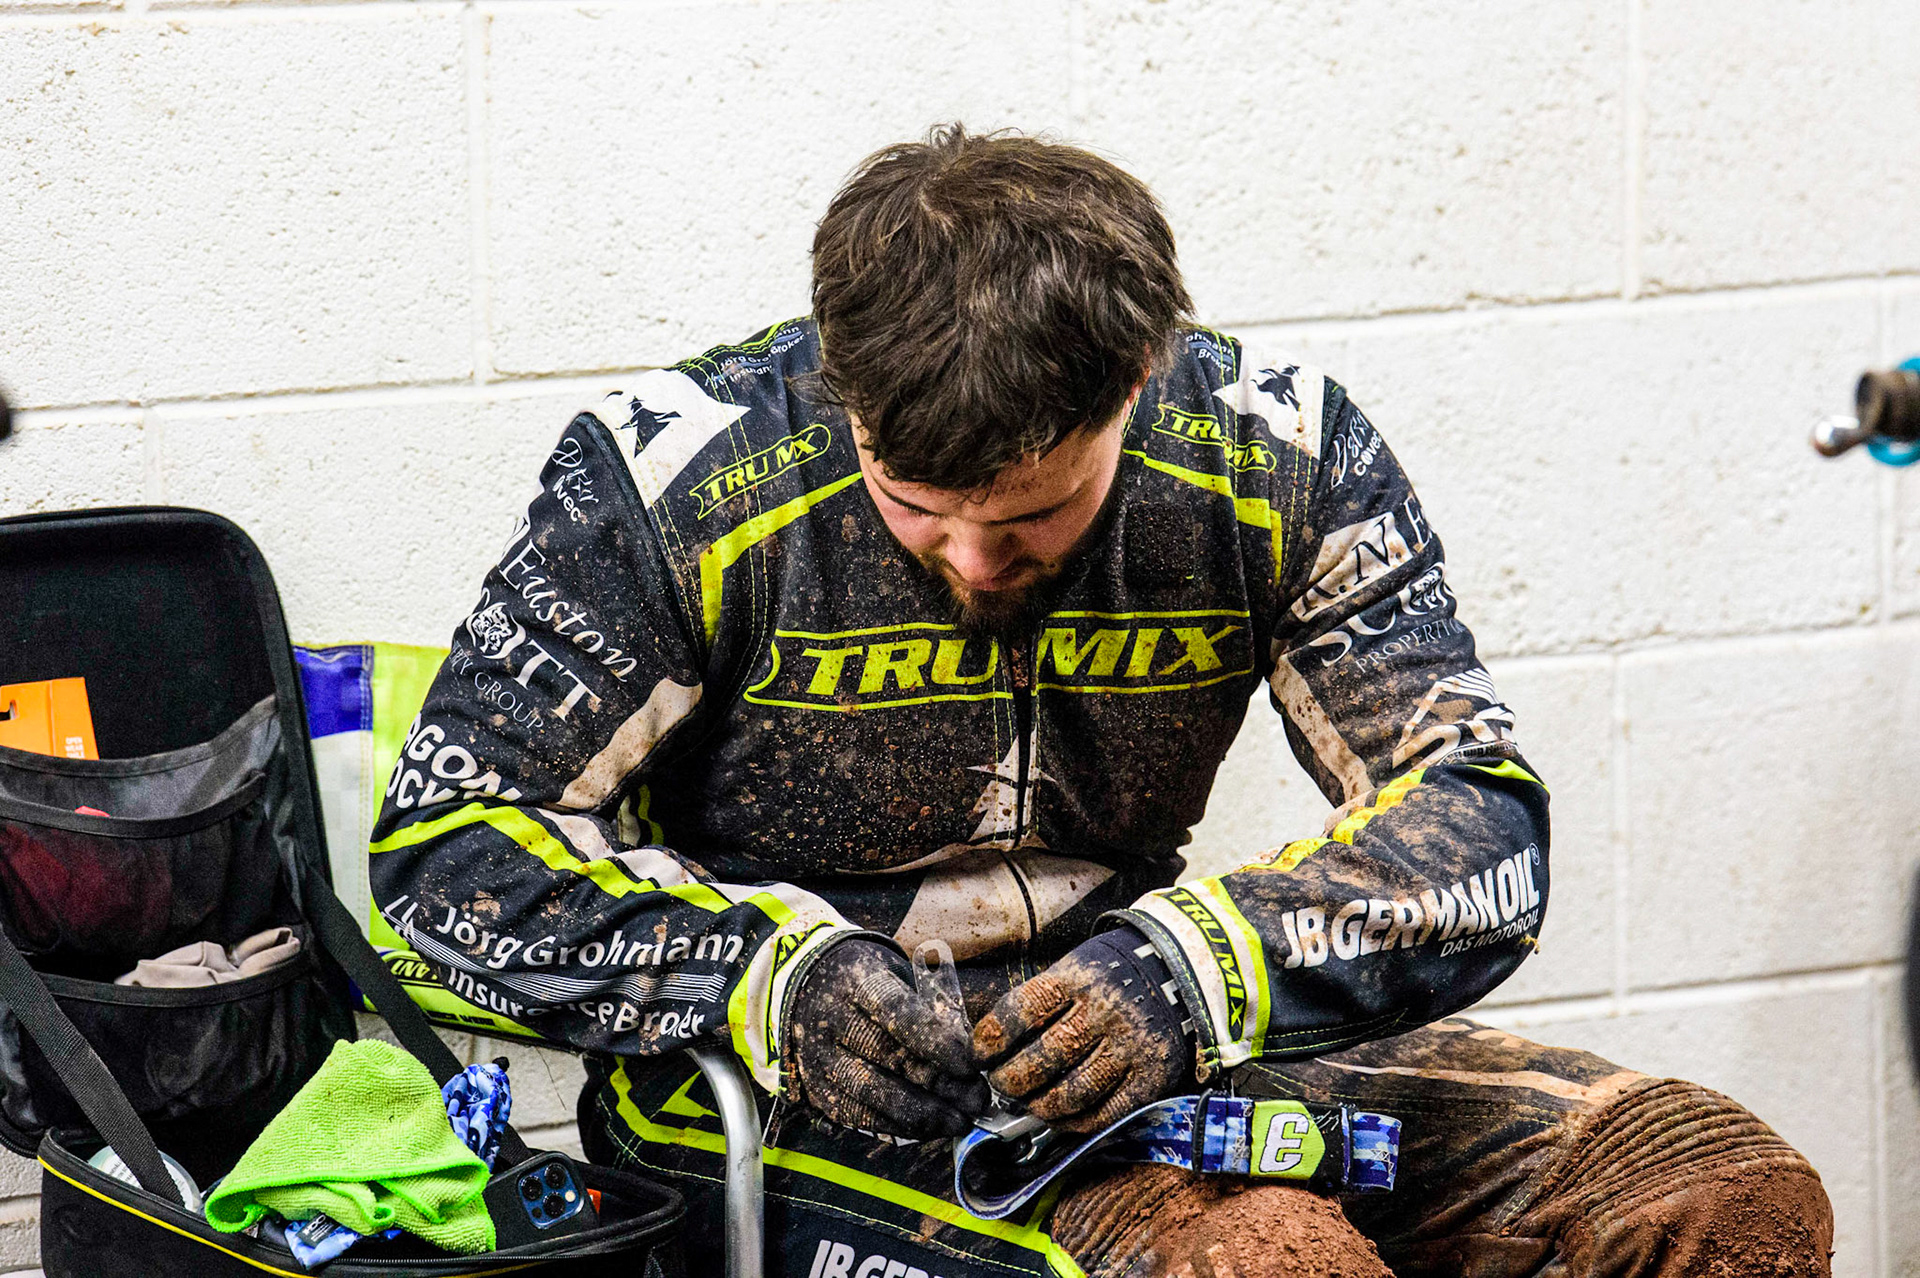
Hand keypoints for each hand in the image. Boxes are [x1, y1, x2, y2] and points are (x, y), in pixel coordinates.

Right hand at [785, 937, 989, 1138]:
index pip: (898, 1015)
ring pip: (873, 1094)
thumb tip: (969, 1051)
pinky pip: (860, 1115)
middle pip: (890, 1058)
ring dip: (923, 1114)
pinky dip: (899, 1126)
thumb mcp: (896, 972)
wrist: (803, 986)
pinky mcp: (816, 1088)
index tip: (970, 1065)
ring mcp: (820, 1058)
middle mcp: (832, 1021)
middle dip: (940, 1085)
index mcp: (856, 982)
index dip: (936, 1043)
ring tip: (960, 1121)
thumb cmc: (865, 979)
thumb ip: (929, 1007)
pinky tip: (930, 1127)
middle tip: (977, 1100)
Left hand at [973, 928, 1191, 1132]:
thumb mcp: (1077, 966)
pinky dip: (1076, 1122)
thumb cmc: (1114, 972)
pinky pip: (1106, 1113)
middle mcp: (1105, 1013)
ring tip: (1026, 1104)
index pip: (1021, 1012)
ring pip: (1072, 1092)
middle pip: (1043, 1058)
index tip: (980, 1054)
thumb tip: (996, 1044)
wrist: (1181, 971)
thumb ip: (1043, 1001)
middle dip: (1011, 1079)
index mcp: (1079, 978)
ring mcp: (1130, 1047)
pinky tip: (1060, 1118)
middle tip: (999, 1085)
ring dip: (1039, 1106)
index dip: (992, 1039)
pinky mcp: (1151, 1078)